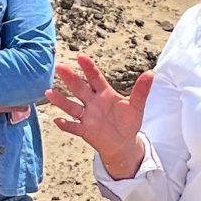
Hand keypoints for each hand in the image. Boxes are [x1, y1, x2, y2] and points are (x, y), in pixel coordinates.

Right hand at [47, 56, 152, 178]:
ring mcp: (87, 116)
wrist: (123, 142)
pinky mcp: (85, 130)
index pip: (95, 78)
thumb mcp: (136, 106)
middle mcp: (93, 102)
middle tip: (59, 67)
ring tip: (49, 93)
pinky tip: (57, 121)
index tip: (81, 57)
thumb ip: (141, 91)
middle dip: (69, 78)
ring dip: (61, 100)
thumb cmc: (128, 121)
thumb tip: (151, 73)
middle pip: (79, 88)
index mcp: (104, 93)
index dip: (88, 68)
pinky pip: (73, 127)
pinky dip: (65, 125)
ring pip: (71, 106)